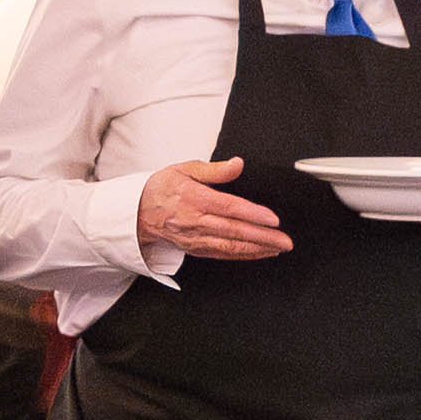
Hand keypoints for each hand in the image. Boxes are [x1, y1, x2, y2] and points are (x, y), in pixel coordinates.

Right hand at [136, 155, 287, 262]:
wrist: (135, 212)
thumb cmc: (160, 188)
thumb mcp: (184, 168)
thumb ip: (214, 170)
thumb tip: (237, 164)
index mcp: (194, 198)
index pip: (229, 208)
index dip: (253, 214)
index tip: (273, 219)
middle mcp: (195, 221)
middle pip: (234, 231)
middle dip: (263, 238)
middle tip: (285, 241)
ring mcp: (195, 238)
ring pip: (230, 246)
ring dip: (257, 249)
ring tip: (277, 249)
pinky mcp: (195, 248)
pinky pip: (222, 254)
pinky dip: (242, 255)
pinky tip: (258, 253)